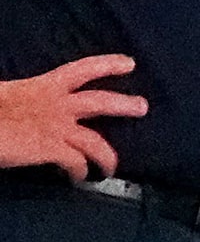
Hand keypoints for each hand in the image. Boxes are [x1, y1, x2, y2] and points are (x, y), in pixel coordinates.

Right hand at [0, 55, 142, 181]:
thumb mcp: (5, 97)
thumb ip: (22, 102)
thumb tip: (25, 111)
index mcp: (40, 86)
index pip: (80, 70)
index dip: (106, 65)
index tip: (128, 63)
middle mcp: (54, 104)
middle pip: (99, 102)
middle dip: (123, 104)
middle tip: (143, 106)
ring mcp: (55, 127)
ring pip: (96, 142)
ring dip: (109, 156)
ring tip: (113, 167)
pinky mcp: (50, 148)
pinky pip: (76, 163)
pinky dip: (80, 172)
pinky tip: (79, 178)